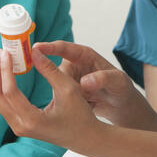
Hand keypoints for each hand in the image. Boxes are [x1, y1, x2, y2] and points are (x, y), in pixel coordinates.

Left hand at [0, 47, 104, 151]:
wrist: (85, 136)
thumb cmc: (80, 116)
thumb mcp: (67, 88)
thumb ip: (49, 69)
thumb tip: (34, 51)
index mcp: (32, 120)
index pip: (9, 92)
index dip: (5, 69)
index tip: (6, 53)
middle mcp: (21, 126)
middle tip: (0, 52)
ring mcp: (19, 127)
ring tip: (2, 59)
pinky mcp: (20, 123)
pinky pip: (4, 103)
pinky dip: (2, 85)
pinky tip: (7, 71)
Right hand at [36, 41, 153, 128]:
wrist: (120, 103)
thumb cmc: (120, 87)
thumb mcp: (117, 82)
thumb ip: (103, 79)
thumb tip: (84, 82)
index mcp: (84, 55)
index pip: (63, 48)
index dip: (48, 47)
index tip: (35, 48)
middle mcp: (74, 64)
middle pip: (59, 73)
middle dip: (68, 87)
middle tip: (86, 95)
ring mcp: (69, 78)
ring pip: (59, 88)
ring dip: (70, 97)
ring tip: (91, 101)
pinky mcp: (67, 91)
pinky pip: (61, 98)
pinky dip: (69, 105)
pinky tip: (84, 108)